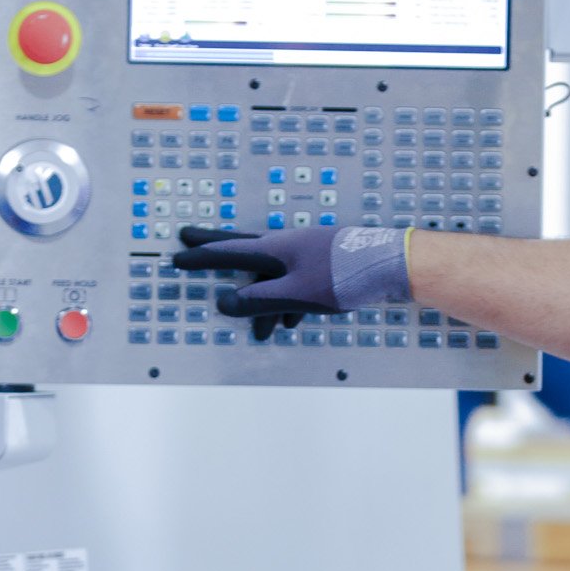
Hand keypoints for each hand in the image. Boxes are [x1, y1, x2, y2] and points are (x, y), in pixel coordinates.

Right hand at [173, 225, 410, 341]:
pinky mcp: (323, 264)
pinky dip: (285, 301)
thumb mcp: (297, 295)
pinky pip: (293, 282)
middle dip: (216, 250)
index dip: (201, 256)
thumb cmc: (345, 277)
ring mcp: (306, 253)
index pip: (229, 251)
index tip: (177, 255)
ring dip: (261, 299)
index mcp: (276, 249)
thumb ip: (259, 300)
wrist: (392, 265)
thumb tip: (224, 302)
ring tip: (260, 331)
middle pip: (244, 248)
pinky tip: (291, 322)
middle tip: (187, 239)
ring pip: (272, 275)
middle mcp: (287, 245)